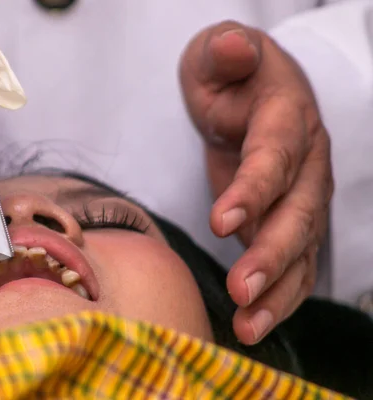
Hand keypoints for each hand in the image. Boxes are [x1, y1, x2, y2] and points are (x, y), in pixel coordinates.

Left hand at [179, 21, 332, 344]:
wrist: (250, 98)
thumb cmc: (229, 77)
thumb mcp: (218, 54)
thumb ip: (225, 52)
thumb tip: (232, 46)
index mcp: (286, 118)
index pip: (274, 157)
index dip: (252, 190)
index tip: (221, 222)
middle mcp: (306, 162)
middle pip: (297, 214)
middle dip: (270, 255)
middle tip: (241, 291)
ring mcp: (302, 196)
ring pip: (301, 249)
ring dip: (277, 291)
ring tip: (249, 327)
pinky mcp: (287, 221)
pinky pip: (293, 265)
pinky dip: (279, 297)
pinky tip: (255, 325)